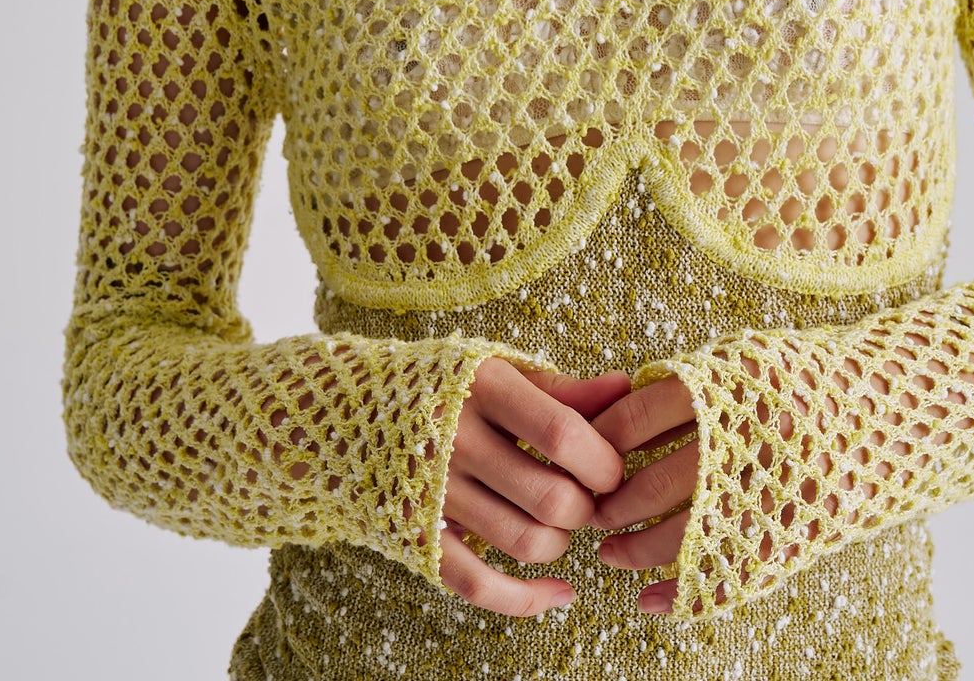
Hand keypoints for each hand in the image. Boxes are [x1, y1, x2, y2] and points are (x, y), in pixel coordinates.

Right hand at [437, 359, 630, 616]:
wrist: (350, 410)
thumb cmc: (448, 388)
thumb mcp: (501, 373)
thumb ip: (563, 389)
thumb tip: (623, 388)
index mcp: (484, 389)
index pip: (562, 433)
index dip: (602, 461)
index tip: (612, 468)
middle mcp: (456, 440)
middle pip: (551, 497)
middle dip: (587, 508)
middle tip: (587, 497)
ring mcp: (434, 493)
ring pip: (525, 542)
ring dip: (561, 544)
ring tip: (560, 523)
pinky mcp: (418, 536)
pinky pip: (479, 584)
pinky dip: (527, 599)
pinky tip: (559, 593)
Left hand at [589, 372, 808, 615]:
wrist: (893, 409)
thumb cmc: (808, 378)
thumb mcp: (747, 361)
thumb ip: (690, 385)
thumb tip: (621, 412)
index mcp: (729, 383)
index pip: (639, 416)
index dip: (602, 441)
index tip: (582, 457)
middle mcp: (746, 434)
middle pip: (654, 480)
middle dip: (612, 503)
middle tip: (589, 513)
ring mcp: (772, 488)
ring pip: (685, 532)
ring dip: (636, 550)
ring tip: (610, 554)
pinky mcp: (794, 531)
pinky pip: (728, 571)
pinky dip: (683, 592)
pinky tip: (649, 602)